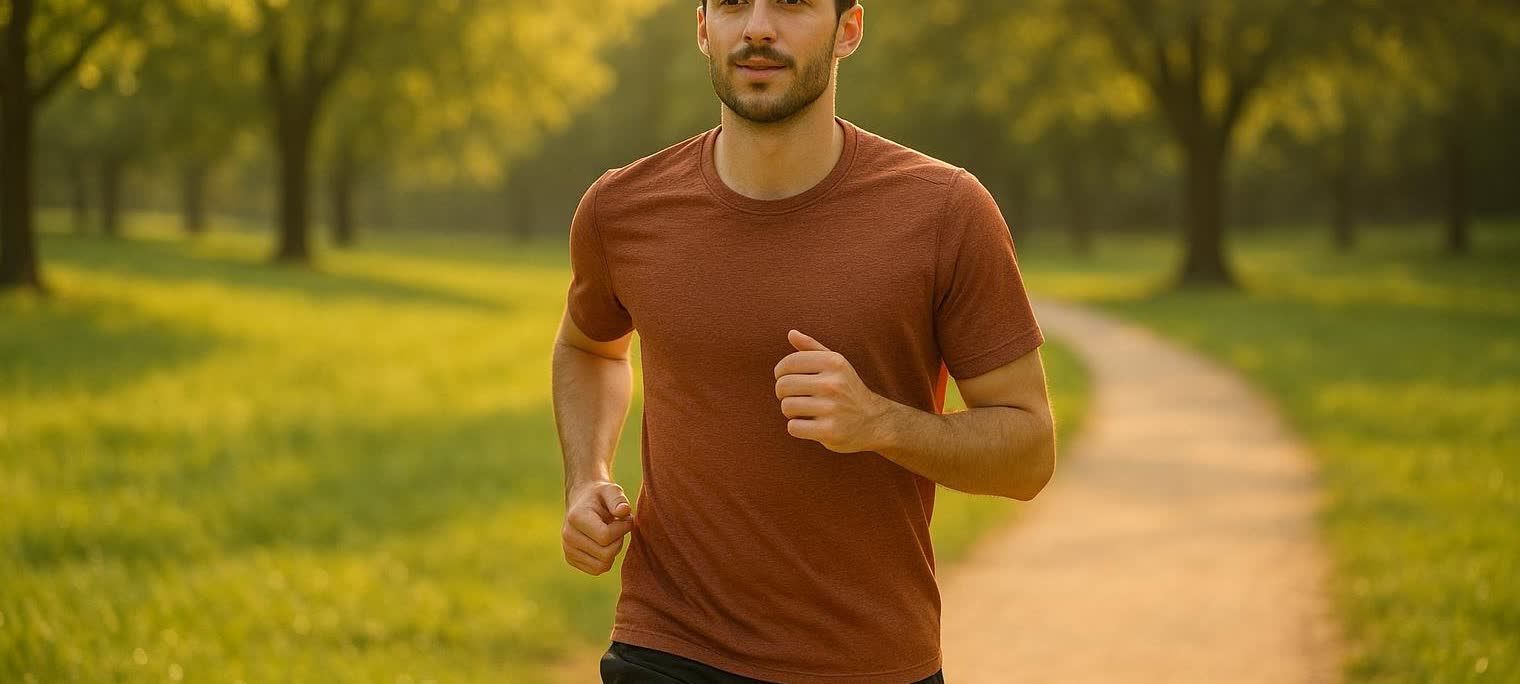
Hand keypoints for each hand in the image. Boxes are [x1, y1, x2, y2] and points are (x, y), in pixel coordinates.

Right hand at [562, 480, 634, 575]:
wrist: (582, 500)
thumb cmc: (600, 495)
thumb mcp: (611, 490)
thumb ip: (618, 499)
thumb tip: (624, 511)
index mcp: (576, 518)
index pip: (605, 537)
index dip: (622, 529)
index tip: (625, 518)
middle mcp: (568, 536)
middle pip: (605, 554)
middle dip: (619, 541)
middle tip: (619, 527)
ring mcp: (568, 549)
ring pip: (602, 565)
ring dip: (613, 551)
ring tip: (612, 535)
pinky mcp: (571, 559)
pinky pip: (596, 569)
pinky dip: (606, 559)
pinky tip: (604, 543)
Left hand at [773, 329, 890, 453]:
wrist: (874, 421)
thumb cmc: (847, 390)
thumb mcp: (836, 364)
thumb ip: (812, 348)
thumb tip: (791, 333)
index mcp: (834, 362)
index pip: (788, 363)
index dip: (781, 373)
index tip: (786, 379)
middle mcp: (834, 383)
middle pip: (783, 386)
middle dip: (783, 393)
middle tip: (795, 397)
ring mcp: (832, 408)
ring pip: (787, 407)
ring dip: (790, 412)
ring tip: (804, 411)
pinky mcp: (830, 431)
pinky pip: (793, 427)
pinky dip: (796, 428)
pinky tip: (810, 425)